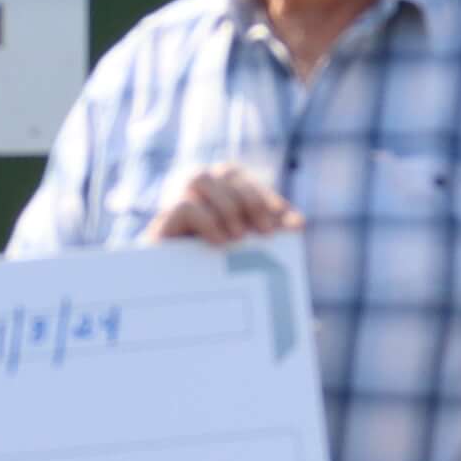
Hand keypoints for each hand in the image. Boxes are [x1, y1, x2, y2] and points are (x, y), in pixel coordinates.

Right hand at [143, 163, 299, 246]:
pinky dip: (207, 221)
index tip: (287, 220)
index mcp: (213, 185)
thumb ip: (267, 228)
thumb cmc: (211, 261)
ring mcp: (173, 196)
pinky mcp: (162, 218)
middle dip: (250, 201)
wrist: (170, 287)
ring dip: (227, 206)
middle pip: (225, 172)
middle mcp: (192, 184)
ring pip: (201, 177)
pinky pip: (185, 205)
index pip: (242, 178)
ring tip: (239, 237)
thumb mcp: (243, 241)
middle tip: (266, 233)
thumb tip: (298, 223)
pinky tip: (220, 242)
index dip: (265, 195)